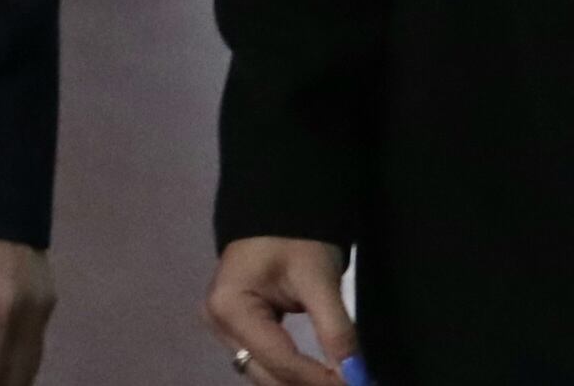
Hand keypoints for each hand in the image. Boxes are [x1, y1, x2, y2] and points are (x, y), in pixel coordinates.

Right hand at [207, 236, 357, 385]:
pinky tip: (319, 377)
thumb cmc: (297, 234)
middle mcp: (219, 324)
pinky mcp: (238, 329)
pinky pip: (266, 361)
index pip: (280, 359)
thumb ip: (335, 329)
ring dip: (301, 382)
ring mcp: (225, 328)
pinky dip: (293, 372)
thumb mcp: (318, 278)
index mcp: (230, 307)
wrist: (279, 205)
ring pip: (266, 373)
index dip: (318, 379)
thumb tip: (354, 375)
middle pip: (267, 373)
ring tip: (338, 382)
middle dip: (309, 385)